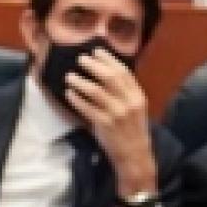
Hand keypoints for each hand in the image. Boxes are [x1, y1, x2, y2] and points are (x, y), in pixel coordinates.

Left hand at [65, 47, 157, 196]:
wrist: (134, 155)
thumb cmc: (131, 130)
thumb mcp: (135, 108)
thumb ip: (124, 92)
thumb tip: (104, 73)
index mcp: (137, 96)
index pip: (123, 72)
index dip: (108, 59)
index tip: (96, 51)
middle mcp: (128, 102)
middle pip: (109, 77)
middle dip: (93, 65)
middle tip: (80, 59)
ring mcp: (116, 114)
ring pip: (95, 91)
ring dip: (80, 81)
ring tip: (70, 77)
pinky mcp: (104, 124)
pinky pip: (86, 108)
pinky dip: (76, 99)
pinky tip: (69, 94)